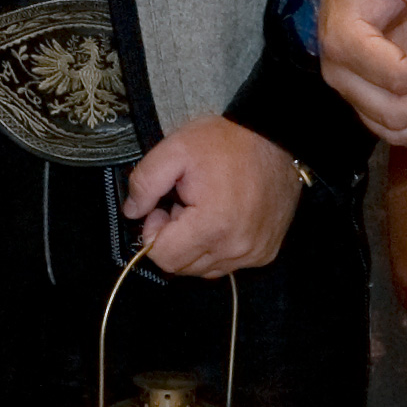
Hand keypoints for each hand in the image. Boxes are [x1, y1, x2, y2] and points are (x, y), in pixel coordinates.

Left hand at [122, 115, 303, 276]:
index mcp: (212, 226)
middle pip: (183, 267)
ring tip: (204, 209)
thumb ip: (145, 182)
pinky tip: (223, 217)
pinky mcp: (266, 252)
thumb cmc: (225, 142)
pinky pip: (229, 264)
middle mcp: (237, 248)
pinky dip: (218, 247)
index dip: (154, 233)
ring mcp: (254, 253)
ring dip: (195, 245)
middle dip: (174, 239)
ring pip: (205, 269)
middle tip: (183, 204)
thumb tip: (131, 212)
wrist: (275, 138)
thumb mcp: (175, 150)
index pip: (165, 258)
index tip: (163, 207)